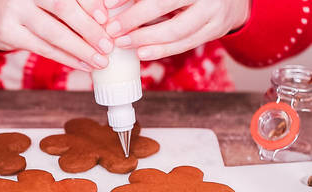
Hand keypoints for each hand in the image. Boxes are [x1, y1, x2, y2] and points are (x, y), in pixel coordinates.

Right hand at [0, 0, 113, 70]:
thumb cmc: (32, 3)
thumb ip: (74, 3)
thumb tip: (106, 18)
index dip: (90, 3)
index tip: (106, 18)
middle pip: (62, 7)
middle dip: (88, 29)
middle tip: (108, 46)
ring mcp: (14, 10)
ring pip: (53, 33)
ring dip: (80, 49)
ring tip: (100, 61)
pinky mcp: (8, 32)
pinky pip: (43, 48)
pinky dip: (66, 58)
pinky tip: (83, 65)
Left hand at [104, 0, 250, 59]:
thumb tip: (111, 4)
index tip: (108, 6)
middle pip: (164, 5)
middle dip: (134, 19)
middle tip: (112, 30)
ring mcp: (214, 11)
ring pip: (175, 30)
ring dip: (145, 39)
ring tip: (123, 43)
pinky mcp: (216, 30)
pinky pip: (184, 44)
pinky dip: (161, 50)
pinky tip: (142, 53)